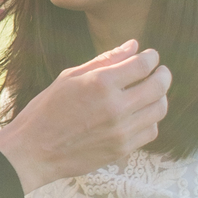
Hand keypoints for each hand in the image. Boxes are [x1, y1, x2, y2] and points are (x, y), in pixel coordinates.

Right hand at [0, 42, 171, 192]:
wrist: (33, 151)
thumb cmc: (46, 110)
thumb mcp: (69, 77)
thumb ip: (105, 60)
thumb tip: (134, 46)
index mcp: (100, 83)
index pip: (143, 65)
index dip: (152, 57)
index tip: (151, 56)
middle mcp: (115, 107)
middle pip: (158, 86)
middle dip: (163, 75)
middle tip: (160, 72)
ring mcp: (121, 131)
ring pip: (159, 109)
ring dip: (160, 97)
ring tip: (151, 93)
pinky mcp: (122, 149)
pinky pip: (151, 131)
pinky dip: (150, 120)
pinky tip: (140, 115)